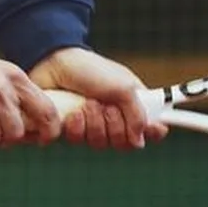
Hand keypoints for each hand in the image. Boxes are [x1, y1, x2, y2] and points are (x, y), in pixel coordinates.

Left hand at [28, 48, 168, 150]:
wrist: (53, 63)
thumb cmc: (90, 69)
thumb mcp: (122, 86)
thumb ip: (137, 114)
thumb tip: (139, 142)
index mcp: (129, 104)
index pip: (148, 127)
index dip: (152, 132)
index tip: (154, 130)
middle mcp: (112, 117)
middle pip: (123, 142)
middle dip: (115, 125)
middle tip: (107, 107)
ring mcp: (91, 124)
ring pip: (101, 143)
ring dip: (95, 123)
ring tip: (87, 103)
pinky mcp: (71, 128)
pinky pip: (79, 141)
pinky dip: (77, 126)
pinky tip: (74, 112)